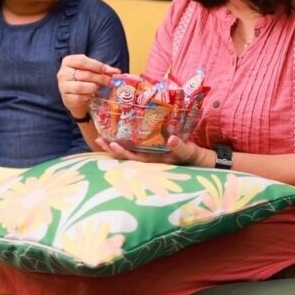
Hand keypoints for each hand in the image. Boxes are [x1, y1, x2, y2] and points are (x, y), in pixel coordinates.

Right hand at [58, 54, 119, 119]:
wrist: (74, 96)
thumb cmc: (84, 80)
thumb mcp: (91, 71)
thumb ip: (103, 69)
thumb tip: (117, 72)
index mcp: (68, 61)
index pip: (82, 61)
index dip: (96, 65)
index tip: (108, 70)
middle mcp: (63, 73)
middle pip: (84, 74)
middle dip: (100, 78)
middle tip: (110, 81)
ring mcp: (63, 86)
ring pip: (81, 86)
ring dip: (93, 87)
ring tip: (98, 87)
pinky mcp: (66, 98)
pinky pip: (79, 97)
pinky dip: (88, 96)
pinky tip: (91, 95)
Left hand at [94, 133, 214, 167]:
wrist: (196, 158)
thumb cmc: (190, 155)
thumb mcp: (187, 151)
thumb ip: (179, 146)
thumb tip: (171, 139)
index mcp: (154, 161)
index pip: (134, 158)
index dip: (123, 152)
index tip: (112, 144)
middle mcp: (148, 158)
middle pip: (126, 156)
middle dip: (112, 149)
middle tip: (99, 139)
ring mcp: (148, 154)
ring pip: (128, 151)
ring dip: (115, 145)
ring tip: (101, 137)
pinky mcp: (150, 149)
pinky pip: (135, 146)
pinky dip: (125, 141)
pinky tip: (116, 133)